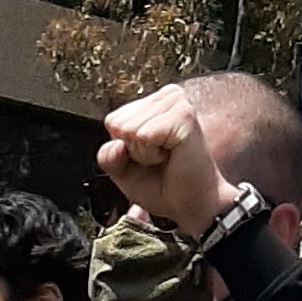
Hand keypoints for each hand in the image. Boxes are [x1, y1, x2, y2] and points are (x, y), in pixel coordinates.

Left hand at [99, 83, 226, 232]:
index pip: (113, 120)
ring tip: (166, 157)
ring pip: (129, 129)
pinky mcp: (184, 115)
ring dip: (144, 154)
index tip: (149, 157)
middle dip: (133, 150)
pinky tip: (172, 155)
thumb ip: (108, 157)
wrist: (193, 204)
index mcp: (154, 102)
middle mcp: (167, 96)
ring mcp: (177, 102)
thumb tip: (115, 144)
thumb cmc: (164, 186)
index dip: (124, 148)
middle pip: (118, 124)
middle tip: (160, 159)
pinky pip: (143, 136)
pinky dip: (151, 155)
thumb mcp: (124, 173)